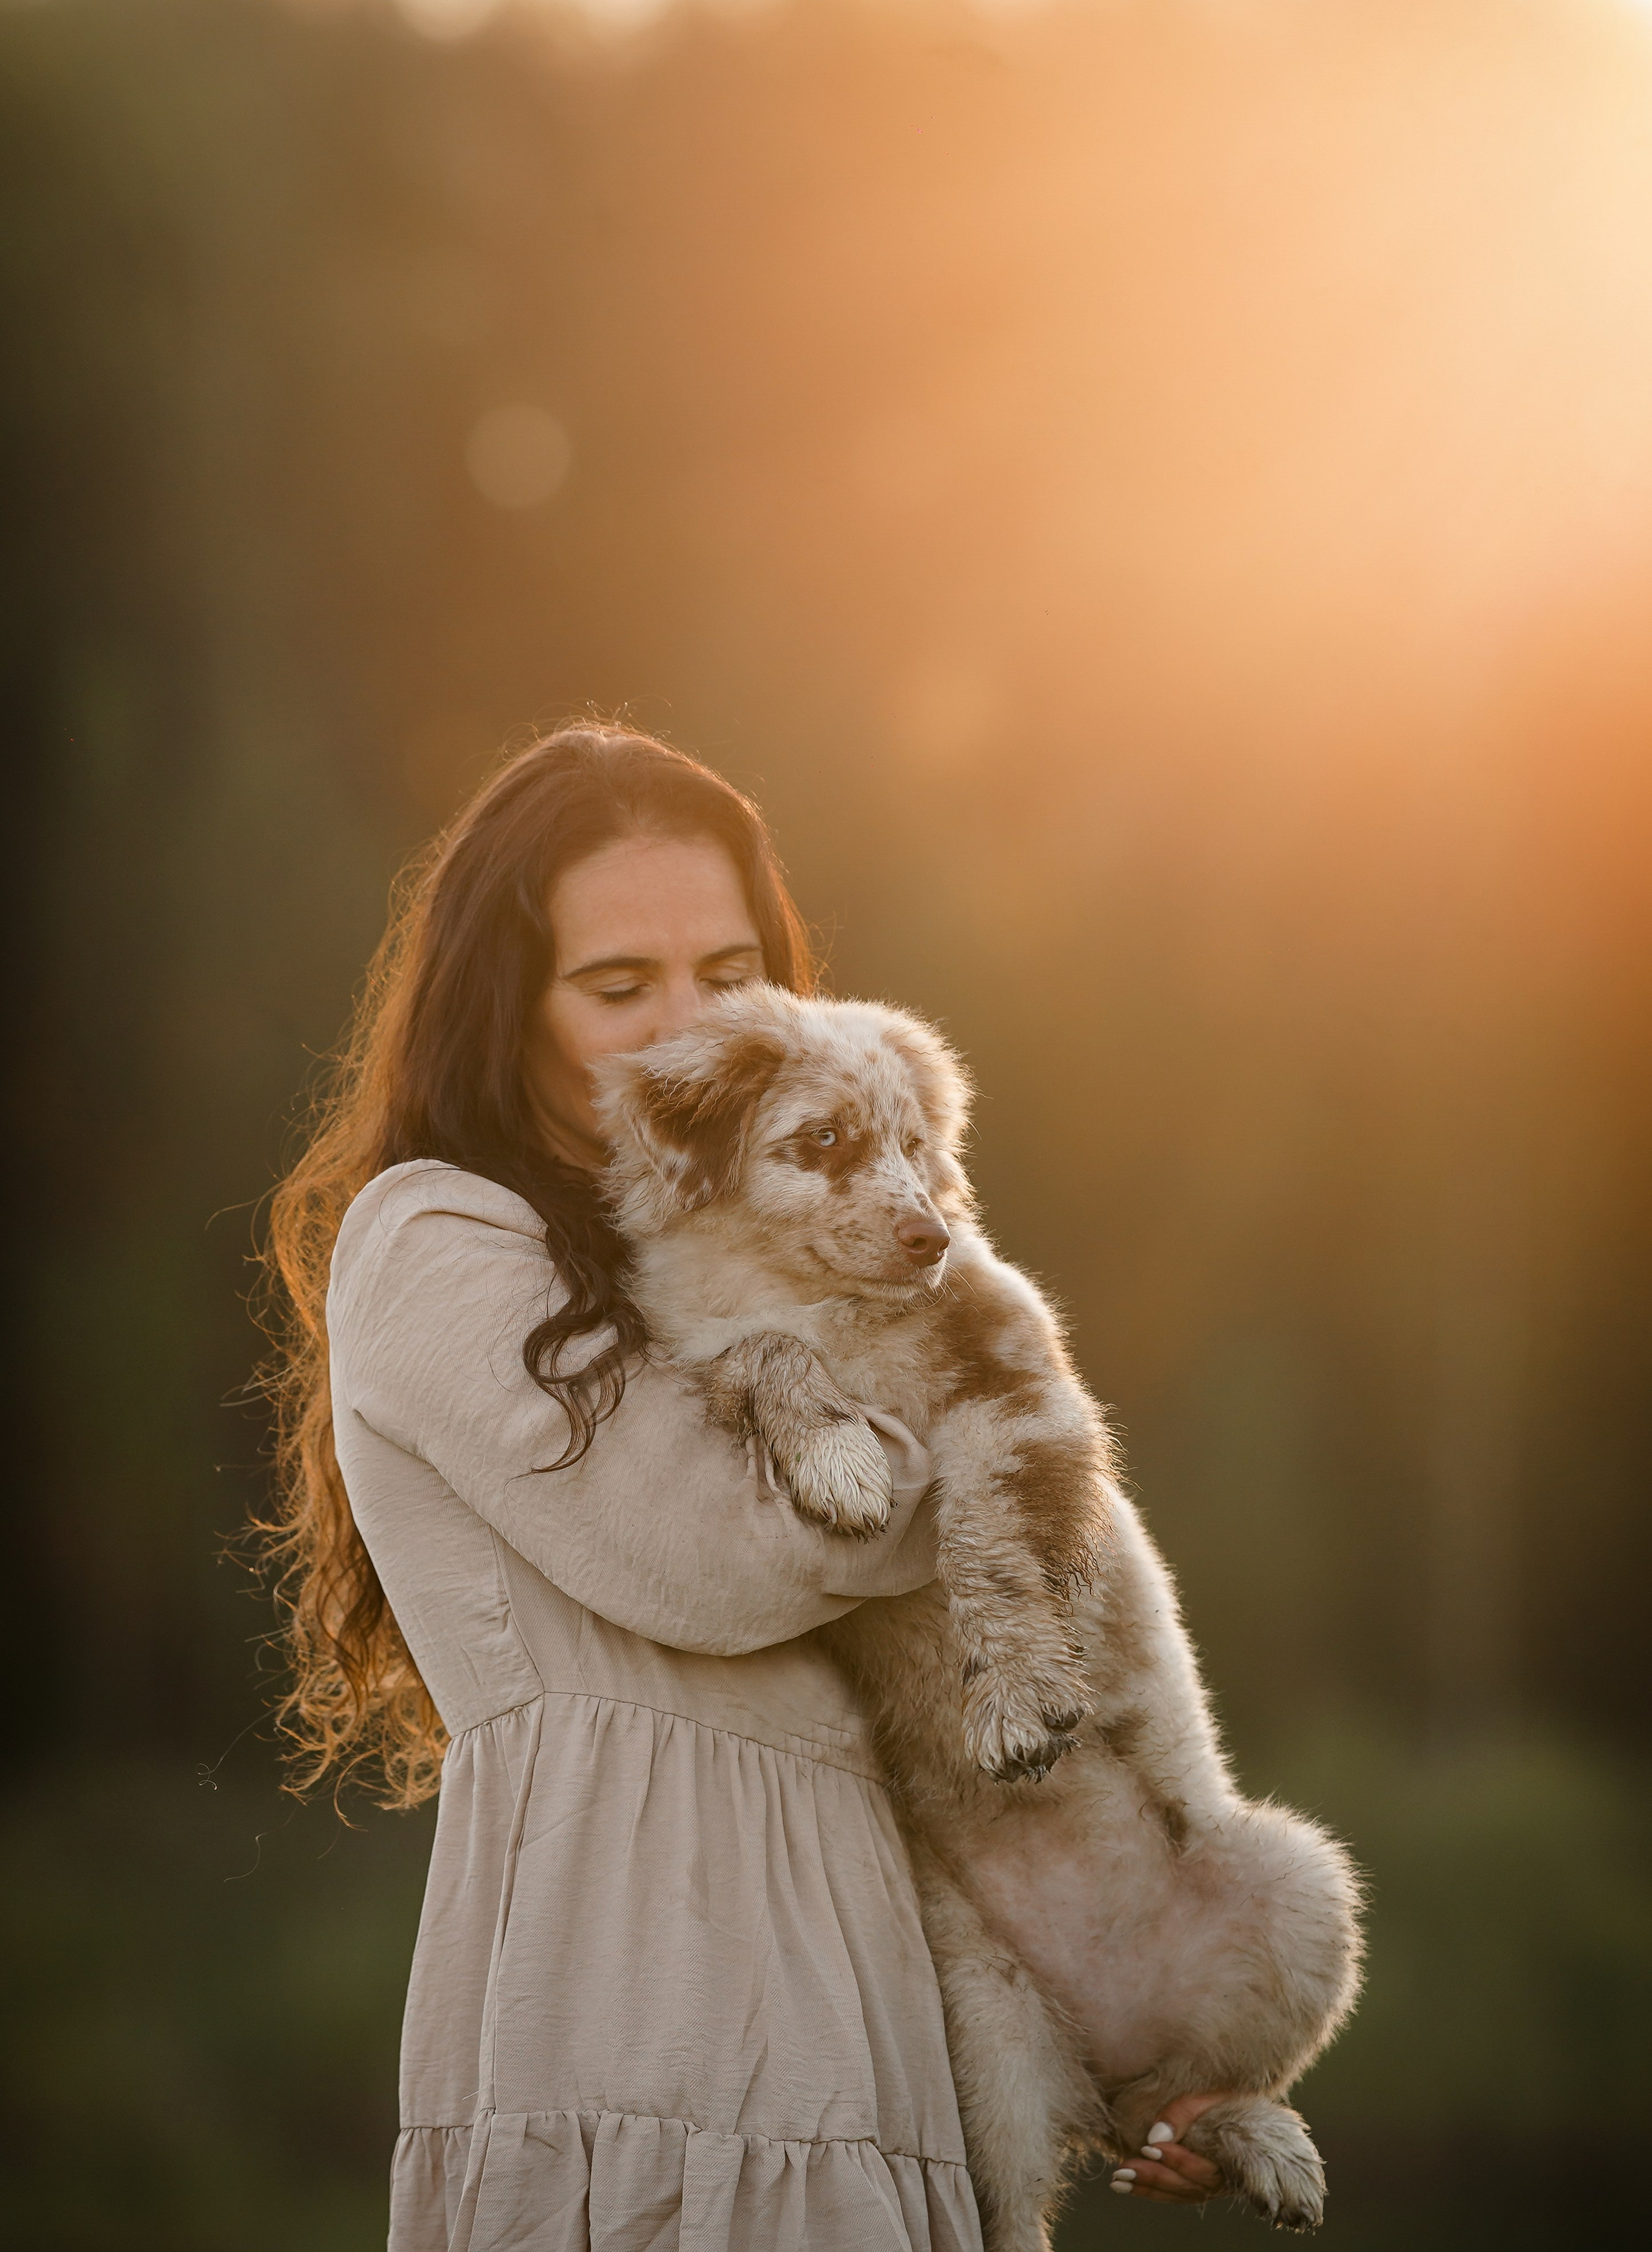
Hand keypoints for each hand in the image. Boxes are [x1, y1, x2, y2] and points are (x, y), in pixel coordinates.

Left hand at [1109, 2091, 1230, 2204]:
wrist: (1250, 2115)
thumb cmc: (1230, 2102)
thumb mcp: (1211, 2098)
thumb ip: (1183, 2113)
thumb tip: (1154, 2136)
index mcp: (1231, 2159)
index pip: (1200, 2167)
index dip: (1175, 2159)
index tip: (1148, 2148)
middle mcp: (1221, 2179)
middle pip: (1185, 2184)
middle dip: (1152, 2177)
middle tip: (1122, 2171)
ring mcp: (1210, 2186)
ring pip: (1178, 2192)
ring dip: (1147, 2188)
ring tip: (1118, 2181)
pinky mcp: (1199, 2187)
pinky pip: (1176, 2194)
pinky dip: (1153, 2192)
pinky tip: (1131, 2186)